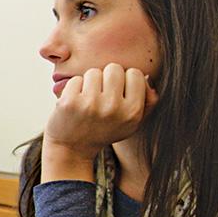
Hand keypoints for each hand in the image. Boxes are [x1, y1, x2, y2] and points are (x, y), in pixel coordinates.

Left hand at [42, 63, 156, 181]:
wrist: (73, 148)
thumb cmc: (104, 130)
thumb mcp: (132, 123)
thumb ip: (147, 101)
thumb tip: (146, 77)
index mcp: (132, 112)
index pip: (135, 73)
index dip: (125, 81)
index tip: (118, 93)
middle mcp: (113, 108)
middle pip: (114, 68)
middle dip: (107, 78)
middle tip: (101, 96)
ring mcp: (90, 104)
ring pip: (94, 72)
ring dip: (90, 83)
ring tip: (88, 101)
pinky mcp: (70, 102)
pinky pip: (76, 79)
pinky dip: (74, 88)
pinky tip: (75, 104)